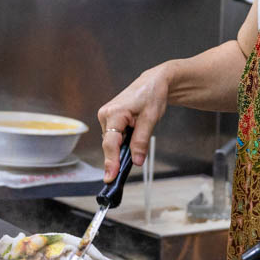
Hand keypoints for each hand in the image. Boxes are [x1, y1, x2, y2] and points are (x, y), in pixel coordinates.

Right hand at [96, 63, 173, 180]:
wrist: (154, 82)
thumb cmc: (152, 95)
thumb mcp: (150, 120)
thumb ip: (141, 142)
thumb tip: (136, 161)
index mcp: (114, 113)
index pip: (110, 143)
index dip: (111, 162)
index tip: (111, 177)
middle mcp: (105, 114)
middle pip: (109, 144)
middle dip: (119, 157)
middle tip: (130, 166)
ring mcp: (106, 116)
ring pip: (112, 141)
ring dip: (122, 147)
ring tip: (138, 140)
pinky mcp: (109, 118)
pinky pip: (114, 136)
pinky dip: (122, 142)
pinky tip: (133, 137)